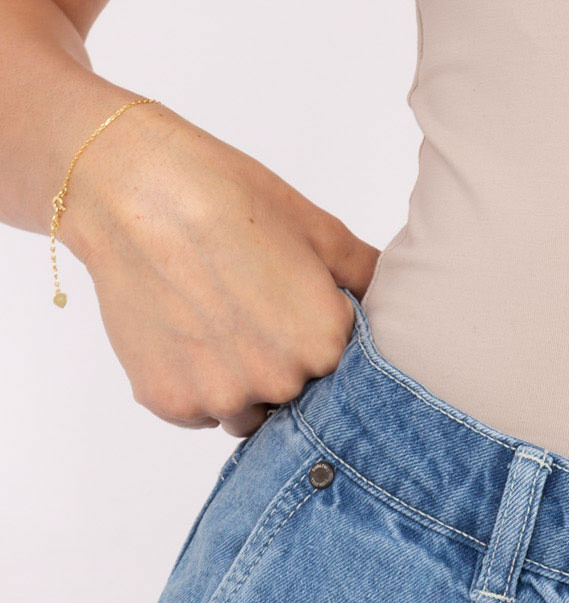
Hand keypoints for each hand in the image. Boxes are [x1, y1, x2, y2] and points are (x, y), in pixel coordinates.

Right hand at [62, 102, 377, 435]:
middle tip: (252, 311)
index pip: (345, 372)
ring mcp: (220, 396)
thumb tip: (400, 296)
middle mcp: (278, 382)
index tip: (298, 314)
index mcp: (325, 344)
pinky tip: (183, 331)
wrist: (134, 190)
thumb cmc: (230, 198)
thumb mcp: (318, 229)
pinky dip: (193, 384)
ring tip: (216, 320)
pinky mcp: (169, 402)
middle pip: (295, 396)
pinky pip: (197, 412)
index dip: (322, 343)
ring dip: (239, 384)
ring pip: (246, 411)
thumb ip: (366, 275)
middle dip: (283, 365)